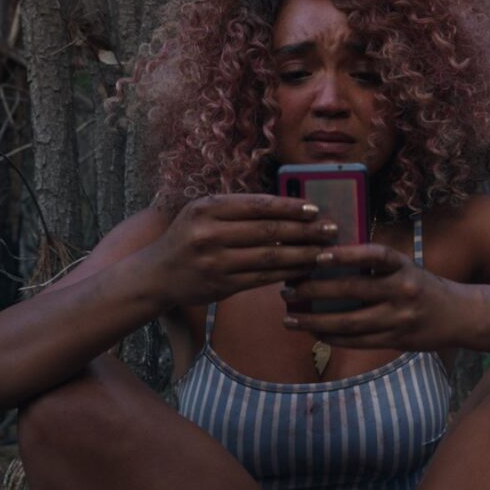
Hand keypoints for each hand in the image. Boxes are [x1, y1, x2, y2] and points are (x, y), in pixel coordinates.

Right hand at [142, 194, 337, 307]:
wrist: (158, 274)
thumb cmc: (189, 236)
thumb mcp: (203, 212)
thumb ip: (238, 208)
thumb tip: (287, 205)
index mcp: (207, 209)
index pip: (257, 206)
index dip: (289, 207)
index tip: (314, 209)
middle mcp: (209, 234)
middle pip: (268, 231)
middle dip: (304, 231)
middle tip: (331, 230)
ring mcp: (216, 262)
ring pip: (269, 257)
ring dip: (302, 255)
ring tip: (325, 252)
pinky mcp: (222, 286)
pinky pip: (262, 278)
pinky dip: (287, 273)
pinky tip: (305, 269)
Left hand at [280, 244, 461, 350]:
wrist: (459, 316)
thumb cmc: (423, 286)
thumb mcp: (405, 268)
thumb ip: (374, 267)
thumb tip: (327, 261)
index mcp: (403, 267)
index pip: (373, 256)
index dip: (346, 255)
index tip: (318, 255)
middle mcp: (402, 291)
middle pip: (352, 292)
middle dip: (314, 291)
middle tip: (286, 290)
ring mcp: (399, 318)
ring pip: (350, 322)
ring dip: (315, 322)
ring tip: (290, 319)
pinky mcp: (396, 340)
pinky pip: (358, 341)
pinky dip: (333, 337)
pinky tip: (314, 333)